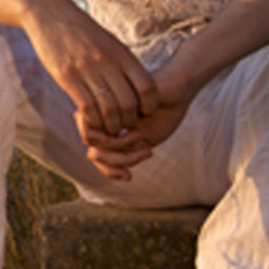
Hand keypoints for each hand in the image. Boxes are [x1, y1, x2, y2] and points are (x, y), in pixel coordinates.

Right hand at [21, 0, 157, 136]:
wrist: (51, 13)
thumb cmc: (83, 30)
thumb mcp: (109, 41)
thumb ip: (123, 62)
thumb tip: (139, 85)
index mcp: (121, 52)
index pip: (147, 87)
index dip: (150, 106)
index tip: (143, 112)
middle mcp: (106, 61)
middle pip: (128, 104)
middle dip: (129, 121)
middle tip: (125, 125)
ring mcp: (86, 69)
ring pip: (108, 110)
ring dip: (112, 126)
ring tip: (110, 128)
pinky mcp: (67, 76)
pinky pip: (86, 107)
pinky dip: (93, 120)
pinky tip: (92, 120)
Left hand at [75, 55, 201, 179]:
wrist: (177, 91)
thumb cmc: (162, 115)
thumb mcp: (141, 144)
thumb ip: (119, 154)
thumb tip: (91, 155)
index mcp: (109, 127)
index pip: (94, 155)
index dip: (107, 170)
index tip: (128, 177)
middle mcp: (102, 116)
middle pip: (92, 150)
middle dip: (115, 163)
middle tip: (141, 156)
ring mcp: (102, 107)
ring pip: (95, 142)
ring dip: (121, 152)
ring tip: (143, 144)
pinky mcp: (107, 98)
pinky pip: (103, 129)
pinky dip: (121, 140)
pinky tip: (139, 135)